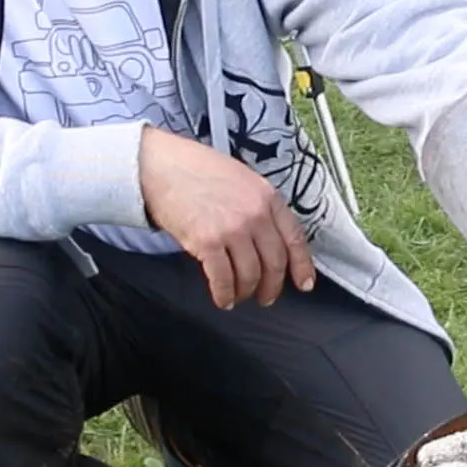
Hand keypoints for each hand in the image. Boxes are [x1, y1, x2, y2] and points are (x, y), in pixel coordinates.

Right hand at [138, 126, 316, 309]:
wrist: (161, 166)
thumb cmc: (197, 170)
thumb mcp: (242, 179)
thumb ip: (259, 206)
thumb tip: (269, 239)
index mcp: (267, 197)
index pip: (295, 238)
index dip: (302, 266)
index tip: (304, 284)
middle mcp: (255, 214)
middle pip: (274, 263)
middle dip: (271, 287)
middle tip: (266, 298)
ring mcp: (232, 229)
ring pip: (250, 275)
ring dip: (245, 292)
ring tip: (238, 296)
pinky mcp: (207, 243)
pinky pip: (223, 280)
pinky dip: (224, 295)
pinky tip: (222, 299)